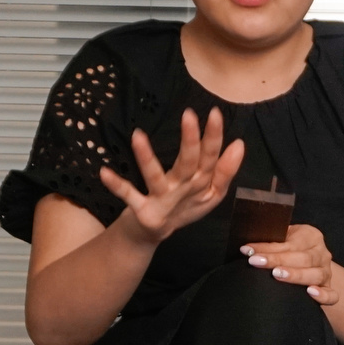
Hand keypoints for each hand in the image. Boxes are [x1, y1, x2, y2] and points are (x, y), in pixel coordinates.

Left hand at [99, 108, 244, 242]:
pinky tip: (103, 172)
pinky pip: (129, 196)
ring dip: (146, 159)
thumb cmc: (185, 205)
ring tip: (137, 136)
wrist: (156, 231)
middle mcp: (183, 190)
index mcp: (200, 183)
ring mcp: (161, 200)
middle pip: (188, 164)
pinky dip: (117, 186)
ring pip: (155, 178)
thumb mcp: (212, 192)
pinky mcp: (143, 210)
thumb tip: (239, 144)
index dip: (214, 137)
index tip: (215, 113)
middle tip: (188, 115)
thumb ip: (226, 170)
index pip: (210, 157)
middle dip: (190, 141)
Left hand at [244, 223, 337, 305]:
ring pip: (315, 274)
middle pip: (302, 258)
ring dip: (295, 275)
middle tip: (256, 262)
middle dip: (277, 260)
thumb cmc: (290, 250)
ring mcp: (327, 272)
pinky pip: (331, 295)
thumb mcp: (284, 240)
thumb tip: (246, 247)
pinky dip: (323, 295)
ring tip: (277, 275)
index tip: (247, 251)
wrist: (311, 262)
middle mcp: (322, 254)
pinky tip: (310, 293)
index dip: (267, 247)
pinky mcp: (328, 288)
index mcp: (311, 236)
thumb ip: (272, 241)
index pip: (289, 243)